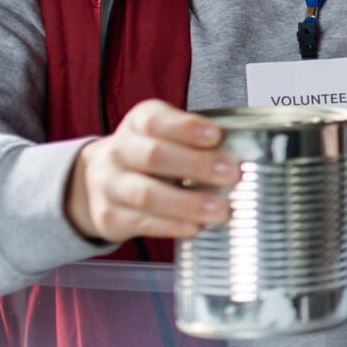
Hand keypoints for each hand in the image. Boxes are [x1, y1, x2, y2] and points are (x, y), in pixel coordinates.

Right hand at [63, 100, 234, 244]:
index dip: (186, 127)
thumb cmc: (149, 157)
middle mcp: (119, 151)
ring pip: (146, 194)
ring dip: (188, 203)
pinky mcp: (110, 217)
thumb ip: (198, 143)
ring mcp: (111, 185)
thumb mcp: (167, 138)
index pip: (156, 120)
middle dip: (196, 165)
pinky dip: (171, 226)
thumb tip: (246, 154)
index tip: (216, 135)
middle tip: (231, 174)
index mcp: (138, 124)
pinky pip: (141, 222)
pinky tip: (195, 227)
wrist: (100, 181)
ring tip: (220, 210)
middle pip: (154, 155)